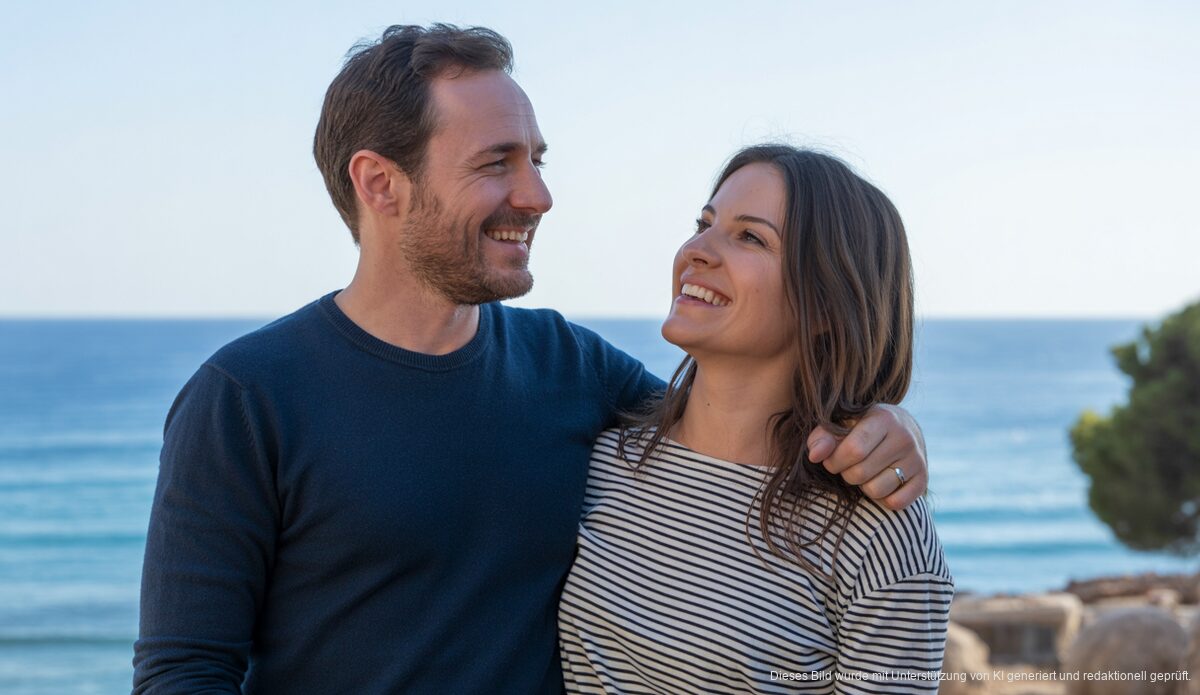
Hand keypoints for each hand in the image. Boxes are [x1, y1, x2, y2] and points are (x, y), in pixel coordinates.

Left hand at [807, 404, 926, 509]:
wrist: (904, 429)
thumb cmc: (863, 427)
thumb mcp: (842, 424)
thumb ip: (823, 437)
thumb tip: (814, 456)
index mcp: (883, 419)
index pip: (854, 450)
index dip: (834, 461)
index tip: (830, 460)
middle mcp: (905, 438)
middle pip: (861, 473)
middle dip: (846, 474)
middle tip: (848, 466)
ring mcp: (917, 460)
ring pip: (876, 491)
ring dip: (863, 487)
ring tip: (867, 472)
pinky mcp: (923, 481)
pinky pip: (895, 503)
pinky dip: (883, 499)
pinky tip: (882, 482)